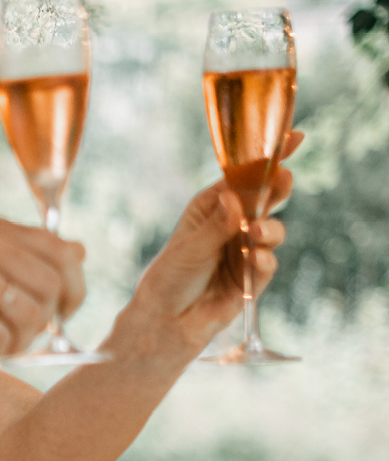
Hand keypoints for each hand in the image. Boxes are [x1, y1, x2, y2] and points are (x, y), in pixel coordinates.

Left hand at [126, 132, 300, 354]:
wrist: (166, 323)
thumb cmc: (169, 279)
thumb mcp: (190, 247)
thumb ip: (218, 224)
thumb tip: (235, 198)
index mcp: (212, 208)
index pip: (243, 177)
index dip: (267, 158)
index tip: (293, 137)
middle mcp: (231, 226)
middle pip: (264, 199)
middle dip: (277, 189)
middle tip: (282, 181)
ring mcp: (243, 251)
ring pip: (272, 231)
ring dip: (269, 231)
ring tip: (256, 236)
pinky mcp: (251, 279)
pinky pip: (268, 264)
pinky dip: (264, 261)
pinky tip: (256, 261)